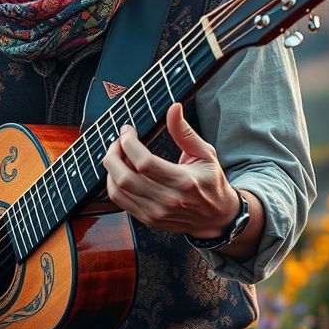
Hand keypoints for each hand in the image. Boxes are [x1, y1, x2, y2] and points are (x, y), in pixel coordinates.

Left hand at [102, 102, 238, 236]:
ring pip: (118, 190)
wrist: (216, 217)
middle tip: (118, 142)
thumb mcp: (205, 153)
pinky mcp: (148, 219)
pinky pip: (120, 201)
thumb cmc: (211, 182)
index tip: (127, 130)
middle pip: (125, 178)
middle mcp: (167, 200)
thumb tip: (173, 108)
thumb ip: (185, 132)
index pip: (144, 162)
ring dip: (112, 169)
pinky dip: (114, 184)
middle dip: (114, 154)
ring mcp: (156, 212)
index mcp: (183, 181)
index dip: (129, 142)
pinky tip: (121, 171)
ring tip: (118, 155)